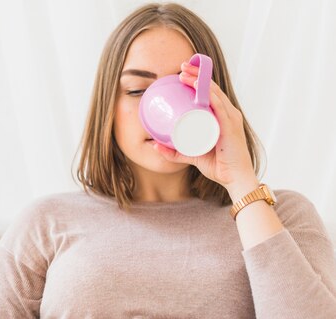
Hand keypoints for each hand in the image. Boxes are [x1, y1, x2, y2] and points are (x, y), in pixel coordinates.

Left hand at [152, 60, 258, 195]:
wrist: (235, 180)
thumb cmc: (219, 166)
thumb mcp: (192, 156)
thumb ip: (175, 152)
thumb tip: (155, 146)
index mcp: (222, 117)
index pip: (211, 94)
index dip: (198, 81)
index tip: (182, 72)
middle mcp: (229, 115)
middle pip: (212, 89)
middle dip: (197, 75)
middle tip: (180, 67)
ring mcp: (231, 120)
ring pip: (215, 94)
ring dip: (199, 81)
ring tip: (184, 73)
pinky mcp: (230, 128)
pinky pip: (220, 108)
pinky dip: (210, 96)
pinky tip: (199, 87)